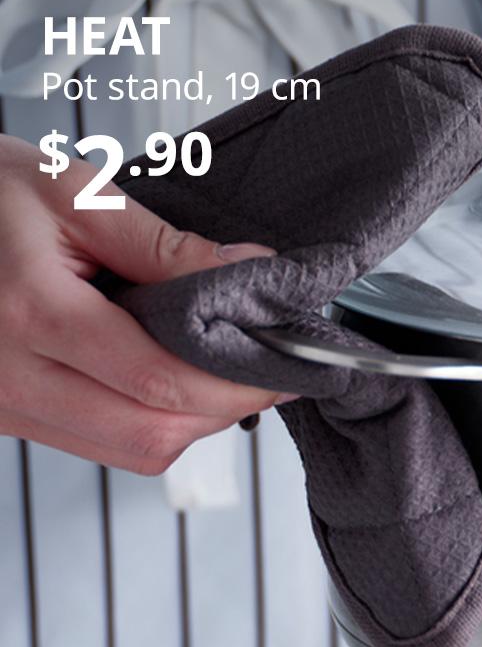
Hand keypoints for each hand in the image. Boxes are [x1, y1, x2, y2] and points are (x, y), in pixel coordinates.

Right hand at [0, 134, 280, 474]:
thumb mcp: (74, 194)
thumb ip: (167, 245)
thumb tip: (254, 272)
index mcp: (31, 313)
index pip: (162, 381)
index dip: (240, 382)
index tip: (288, 361)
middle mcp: (12, 377)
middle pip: (151, 436)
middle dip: (225, 411)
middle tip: (267, 371)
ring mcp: (4, 406)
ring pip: (130, 452)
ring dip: (192, 422)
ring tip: (222, 371)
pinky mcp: (6, 417)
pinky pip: (99, 444)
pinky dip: (151, 422)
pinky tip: (169, 380)